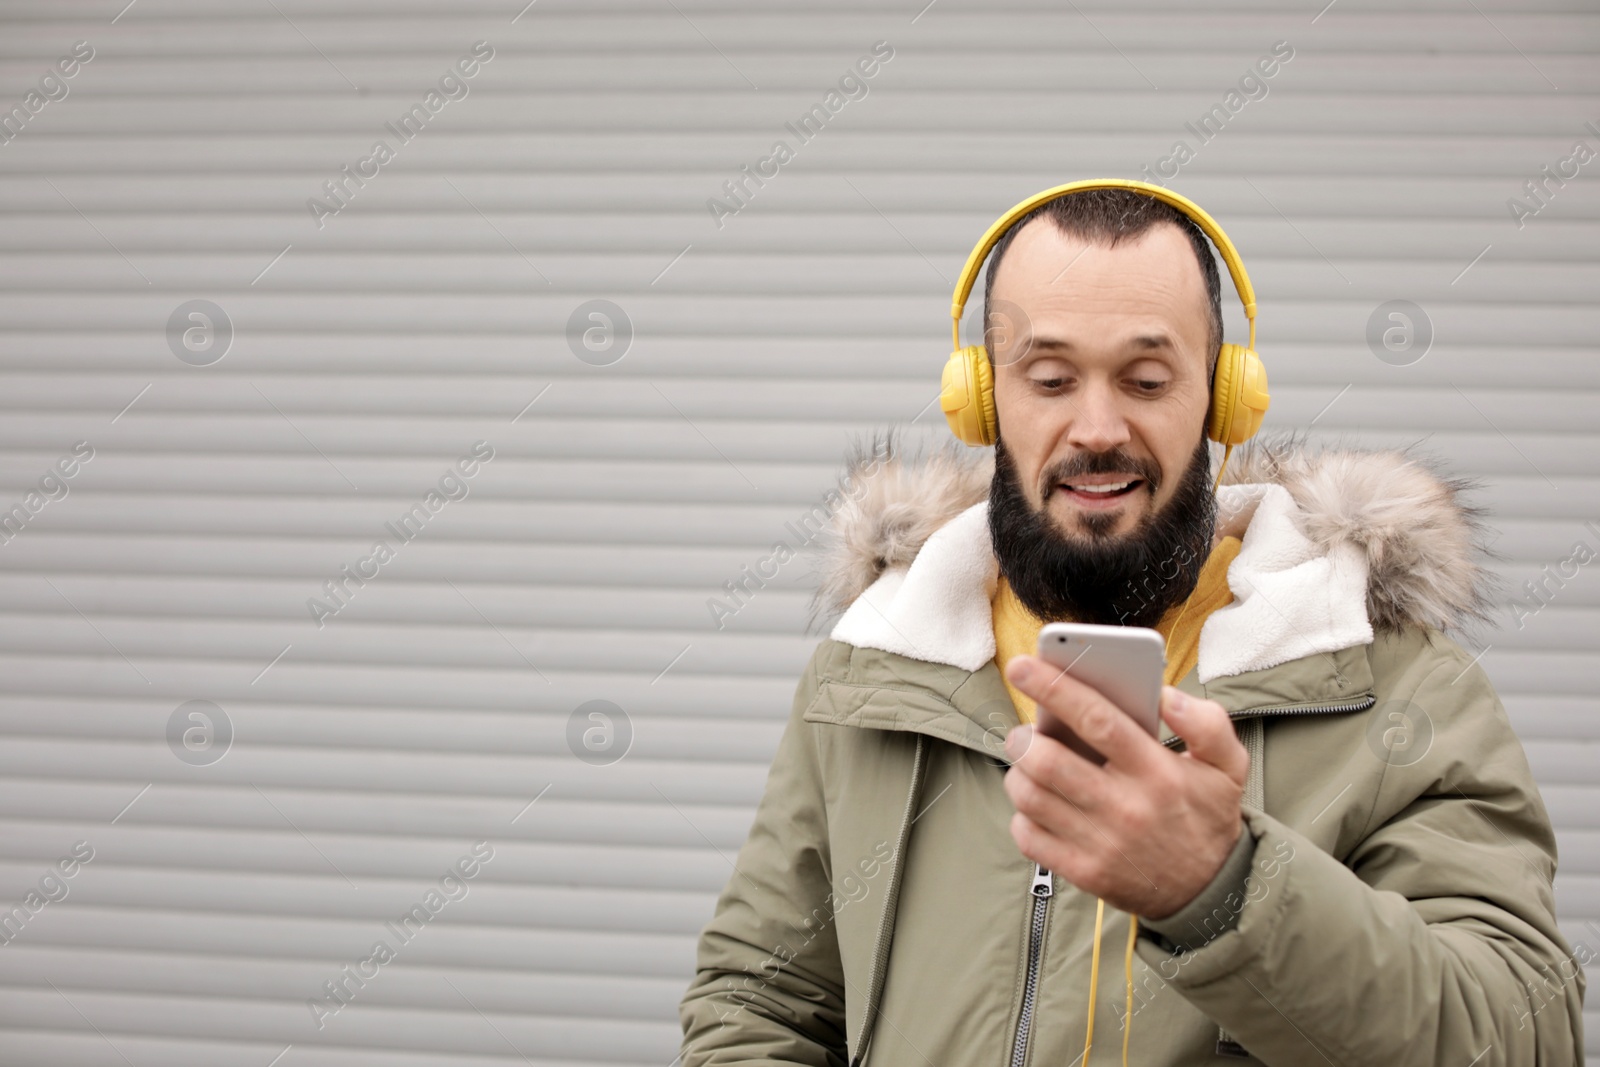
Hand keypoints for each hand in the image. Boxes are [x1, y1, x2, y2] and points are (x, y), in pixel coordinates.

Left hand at [1001, 654, 1248, 919]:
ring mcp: (1102, 844)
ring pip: (1031, 797)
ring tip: (1030, 765)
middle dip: (1022, 738)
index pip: (1097, 719)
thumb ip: (1206, 722)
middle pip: (1049, 761)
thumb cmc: (1207, 816)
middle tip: (1023, 732)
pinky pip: (1030, 838)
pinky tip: (1038, 806)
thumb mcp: (1228, 766)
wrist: (1212, 893)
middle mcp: (1126, 807)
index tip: (1022, 666)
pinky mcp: (1085, 873)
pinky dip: (1022, 816)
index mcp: (1156, 771)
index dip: (1054, 688)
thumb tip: (1167, 695)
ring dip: (1018, 774)